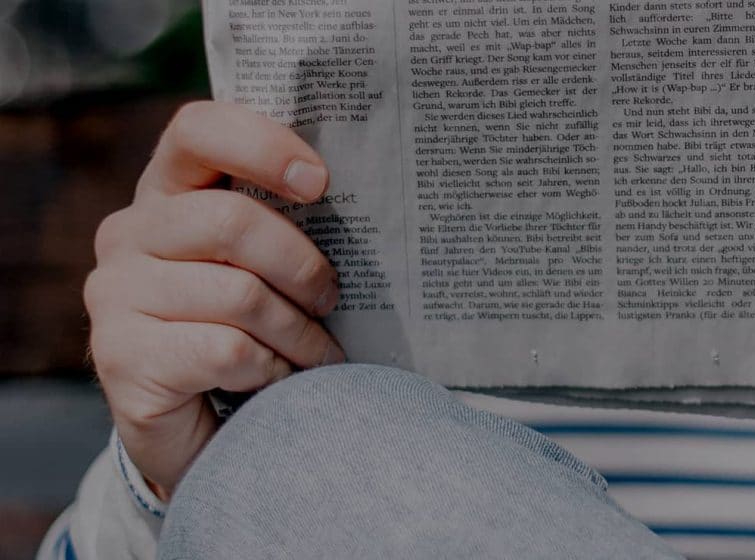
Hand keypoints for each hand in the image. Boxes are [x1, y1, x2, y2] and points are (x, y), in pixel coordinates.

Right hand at [85, 102, 344, 499]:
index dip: (262, 146)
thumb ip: (287, 225)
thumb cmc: (252, 333)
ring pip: (239, 294)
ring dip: (298, 333)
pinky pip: (226, 349)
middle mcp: (128, 234)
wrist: (204, 433)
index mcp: (167, 194)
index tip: (320, 182)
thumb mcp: (267, 269)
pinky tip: (276, 381)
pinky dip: (271, 370)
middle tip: (331, 299)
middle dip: (302, 266)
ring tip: (316, 354)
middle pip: (232, 220)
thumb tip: (369, 197)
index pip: (198, 130)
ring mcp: (114, 295)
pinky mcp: (122, 357)